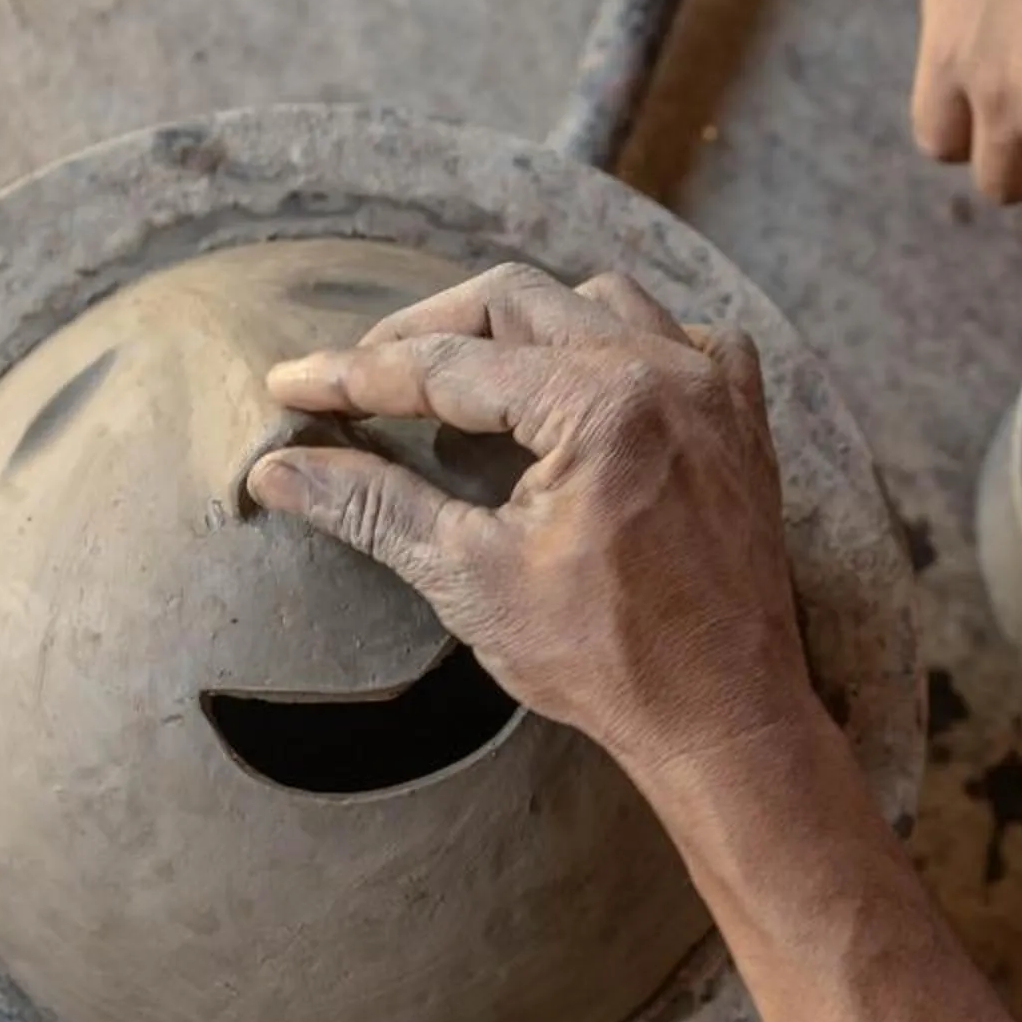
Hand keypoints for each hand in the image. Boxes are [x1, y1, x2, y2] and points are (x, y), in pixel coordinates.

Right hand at [245, 263, 813, 785]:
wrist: (726, 720)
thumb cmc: (609, 662)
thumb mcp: (473, 579)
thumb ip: (376, 507)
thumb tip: (279, 468)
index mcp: (602, 404)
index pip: (448, 367)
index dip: (356, 375)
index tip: (291, 383)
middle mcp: (666, 371)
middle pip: (517, 302)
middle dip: (428, 330)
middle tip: (363, 374)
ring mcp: (714, 389)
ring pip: (597, 302)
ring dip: (522, 323)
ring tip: (460, 372)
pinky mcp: (742, 420)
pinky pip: (681, 336)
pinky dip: (621, 342)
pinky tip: (584, 381)